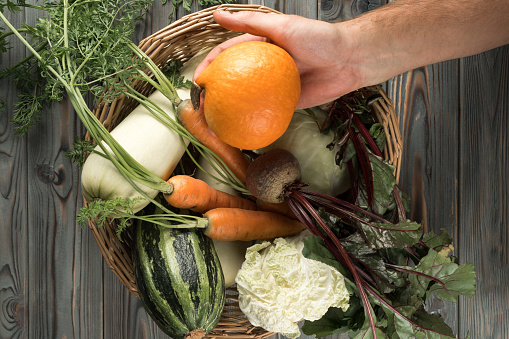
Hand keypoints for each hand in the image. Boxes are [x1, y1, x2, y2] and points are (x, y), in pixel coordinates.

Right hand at [193, 10, 365, 109]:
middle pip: (234, 80)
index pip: (227, 56)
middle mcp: (264, 67)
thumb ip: (250, 23)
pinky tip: (241, 129)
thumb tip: (218, 14)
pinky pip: (267, 112)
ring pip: (248, 99)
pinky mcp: (287, 102)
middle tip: (202, 107)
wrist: (349, 59)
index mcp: (260, 47)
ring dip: (231, 111)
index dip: (210, 66)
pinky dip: (254, 119)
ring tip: (215, 123)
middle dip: (215, 94)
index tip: (198, 80)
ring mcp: (274, 86)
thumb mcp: (282, 26)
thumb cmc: (318, 37)